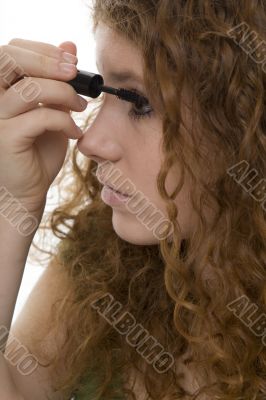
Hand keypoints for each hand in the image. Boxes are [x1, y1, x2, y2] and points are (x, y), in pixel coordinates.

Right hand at [0, 39, 86, 214]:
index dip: (42, 50)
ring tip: (81, 107)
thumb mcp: (52, 109)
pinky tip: (75, 132)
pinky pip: (39, 117)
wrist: (30, 188)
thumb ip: (57, 80)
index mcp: (1, 88)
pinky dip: (64, 121)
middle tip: (74, 74)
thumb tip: (69, 45)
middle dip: (48, 61)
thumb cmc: (39, 149)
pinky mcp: (6, 138)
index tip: (71, 62)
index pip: (12, 50)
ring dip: (64, 94)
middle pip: (10, 59)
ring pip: (29, 88)